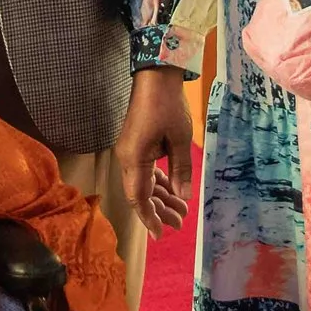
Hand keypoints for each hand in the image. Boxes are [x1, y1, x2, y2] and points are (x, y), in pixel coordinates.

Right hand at [115, 67, 193, 237]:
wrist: (155, 76)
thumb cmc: (168, 105)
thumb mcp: (180, 140)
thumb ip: (181, 170)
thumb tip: (183, 198)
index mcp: (134, 159)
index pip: (139, 198)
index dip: (150, 218)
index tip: (162, 234)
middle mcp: (127, 158)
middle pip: (140, 193)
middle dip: (160, 210)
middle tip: (181, 222)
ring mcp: (130, 151)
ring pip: (143, 183)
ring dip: (161, 196)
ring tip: (182, 210)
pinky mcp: (136, 145)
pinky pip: (145, 170)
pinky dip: (158, 182)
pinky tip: (172, 189)